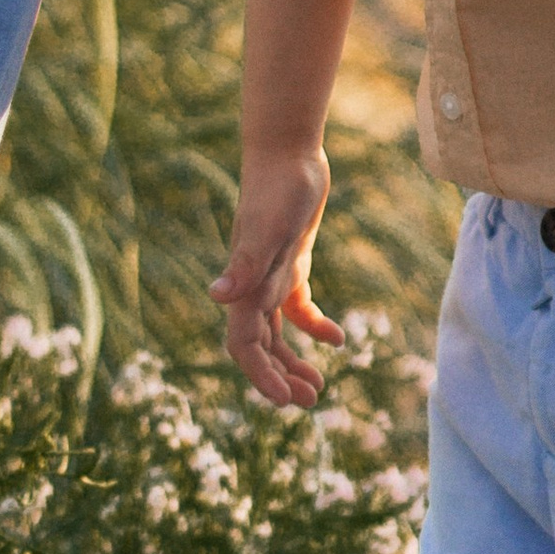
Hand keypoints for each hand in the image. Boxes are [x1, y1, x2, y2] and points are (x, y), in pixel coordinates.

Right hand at [210, 148, 341, 408]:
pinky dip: (313, 326)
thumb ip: (246, 265)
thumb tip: (216, 298)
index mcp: (245, 286)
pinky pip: (296, 304)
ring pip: (276, 332)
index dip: (262, 377)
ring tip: (320, 387)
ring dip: (293, 361)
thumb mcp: (268, 229)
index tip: (288, 401)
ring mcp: (271, 273)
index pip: (245, 346)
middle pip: (259, 346)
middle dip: (280, 378)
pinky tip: (338, 340)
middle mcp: (253, 285)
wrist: (287, 150)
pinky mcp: (290, 260)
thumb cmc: (278, 187)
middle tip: (311, 402)